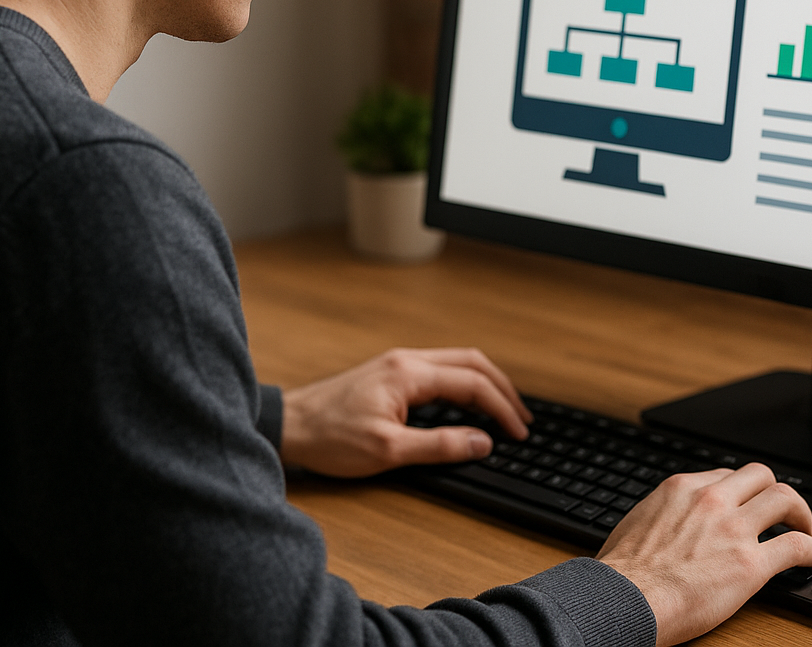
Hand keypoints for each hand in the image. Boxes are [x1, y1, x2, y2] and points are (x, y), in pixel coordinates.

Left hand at [279, 347, 532, 476]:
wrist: (289, 425)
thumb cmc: (330, 437)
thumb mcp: (388, 450)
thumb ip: (439, 445)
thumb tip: (481, 442)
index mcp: (409, 373)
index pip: (472, 384)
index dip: (501, 409)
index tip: (518, 432)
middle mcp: (406, 360)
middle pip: (472, 362)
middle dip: (503, 388)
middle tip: (522, 417)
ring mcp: (398, 364)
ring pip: (457, 362)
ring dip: (485, 383)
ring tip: (504, 409)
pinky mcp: (390, 374)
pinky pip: (440, 369)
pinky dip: (465, 383)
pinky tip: (468, 403)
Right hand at [596, 463, 811, 646]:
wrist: (624, 598)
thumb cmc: (623, 572)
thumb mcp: (639, 522)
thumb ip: (664, 514)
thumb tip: (669, 522)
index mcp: (682, 488)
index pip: (725, 476)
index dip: (742, 492)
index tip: (747, 506)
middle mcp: (711, 499)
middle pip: (760, 476)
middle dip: (774, 492)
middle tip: (782, 513)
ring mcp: (733, 529)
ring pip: (785, 499)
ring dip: (801, 514)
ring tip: (806, 530)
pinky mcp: (750, 564)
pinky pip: (798, 547)